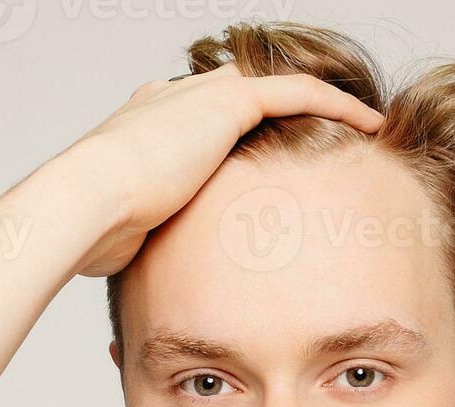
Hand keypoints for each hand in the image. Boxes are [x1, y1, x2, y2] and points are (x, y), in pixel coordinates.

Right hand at [64, 63, 384, 277]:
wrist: (86, 203)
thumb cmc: (93, 230)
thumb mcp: (122, 234)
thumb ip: (141, 239)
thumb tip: (138, 272)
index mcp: (143, 125)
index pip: (198, 118)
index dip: (235, 134)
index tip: (268, 162)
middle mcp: (172, 100)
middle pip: (241, 93)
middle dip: (281, 110)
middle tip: (324, 137)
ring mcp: (199, 97)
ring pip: (275, 87)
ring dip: (318, 103)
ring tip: (358, 125)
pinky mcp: (228, 103)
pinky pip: (297, 92)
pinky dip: (335, 104)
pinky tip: (368, 122)